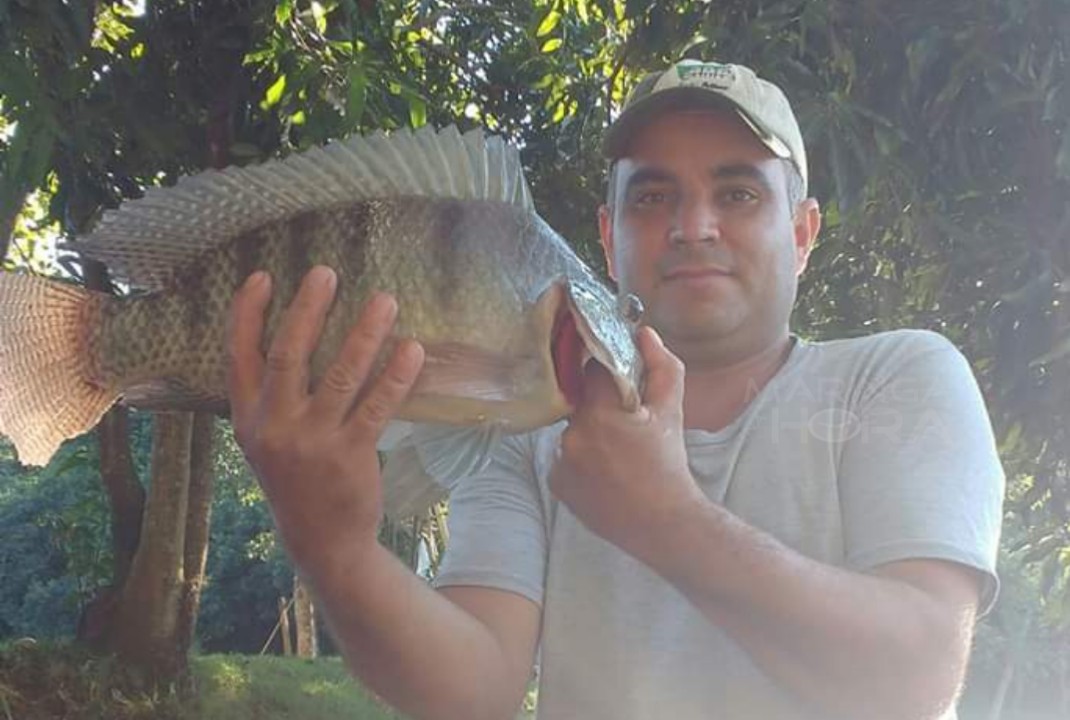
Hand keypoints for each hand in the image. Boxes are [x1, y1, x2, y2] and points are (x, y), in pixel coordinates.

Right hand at [227, 266, 424, 571]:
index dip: (246, 315)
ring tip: (385, 300)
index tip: (263, 277)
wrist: (321, 541)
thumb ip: (271, 398)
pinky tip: (412, 350)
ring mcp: (312, 442)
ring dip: (364, 333)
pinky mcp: (350, 455)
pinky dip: (396, 375)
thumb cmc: (297, 479)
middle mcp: (274, 427)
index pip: (238, 357)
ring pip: (340, 375)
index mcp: (247, 419)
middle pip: (288, 356)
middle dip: (307, 310)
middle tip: (326, 273)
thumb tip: (296, 335)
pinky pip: (377, 406)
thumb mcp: (266, 441)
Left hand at [549, 326, 705, 563]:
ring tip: (617, 454)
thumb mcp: (671, 411)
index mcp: (599, 413)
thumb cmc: (669, 465)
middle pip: (581, 403)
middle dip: (600, 408)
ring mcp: (560, 461)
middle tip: (625, 426)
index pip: (591, 372)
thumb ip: (661, 367)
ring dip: (590, 433)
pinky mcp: (557, 483)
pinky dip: (580, 460)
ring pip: (572, 430)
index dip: (608, 377)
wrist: (663, 523)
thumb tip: (644, 333)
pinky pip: (564, 458)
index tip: (623, 390)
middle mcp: (572, 435)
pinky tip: (604, 472)